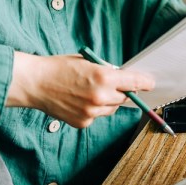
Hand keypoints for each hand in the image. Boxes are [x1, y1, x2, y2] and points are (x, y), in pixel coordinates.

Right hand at [7, 52, 154, 127]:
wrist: (34, 83)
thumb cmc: (59, 68)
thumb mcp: (87, 62)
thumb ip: (106, 71)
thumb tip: (121, 77)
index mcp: (103, 77)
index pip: (133, 82)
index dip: (144, 82)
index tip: (151, 83)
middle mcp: (100, 96)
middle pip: (125, 98)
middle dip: (122, 91)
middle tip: (113, 85)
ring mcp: (91, 112)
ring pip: (111, 108)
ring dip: (108, 101)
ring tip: (89, 92)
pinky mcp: (83, 122)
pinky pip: (97, 116)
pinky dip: (93, 109)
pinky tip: (79, 101)